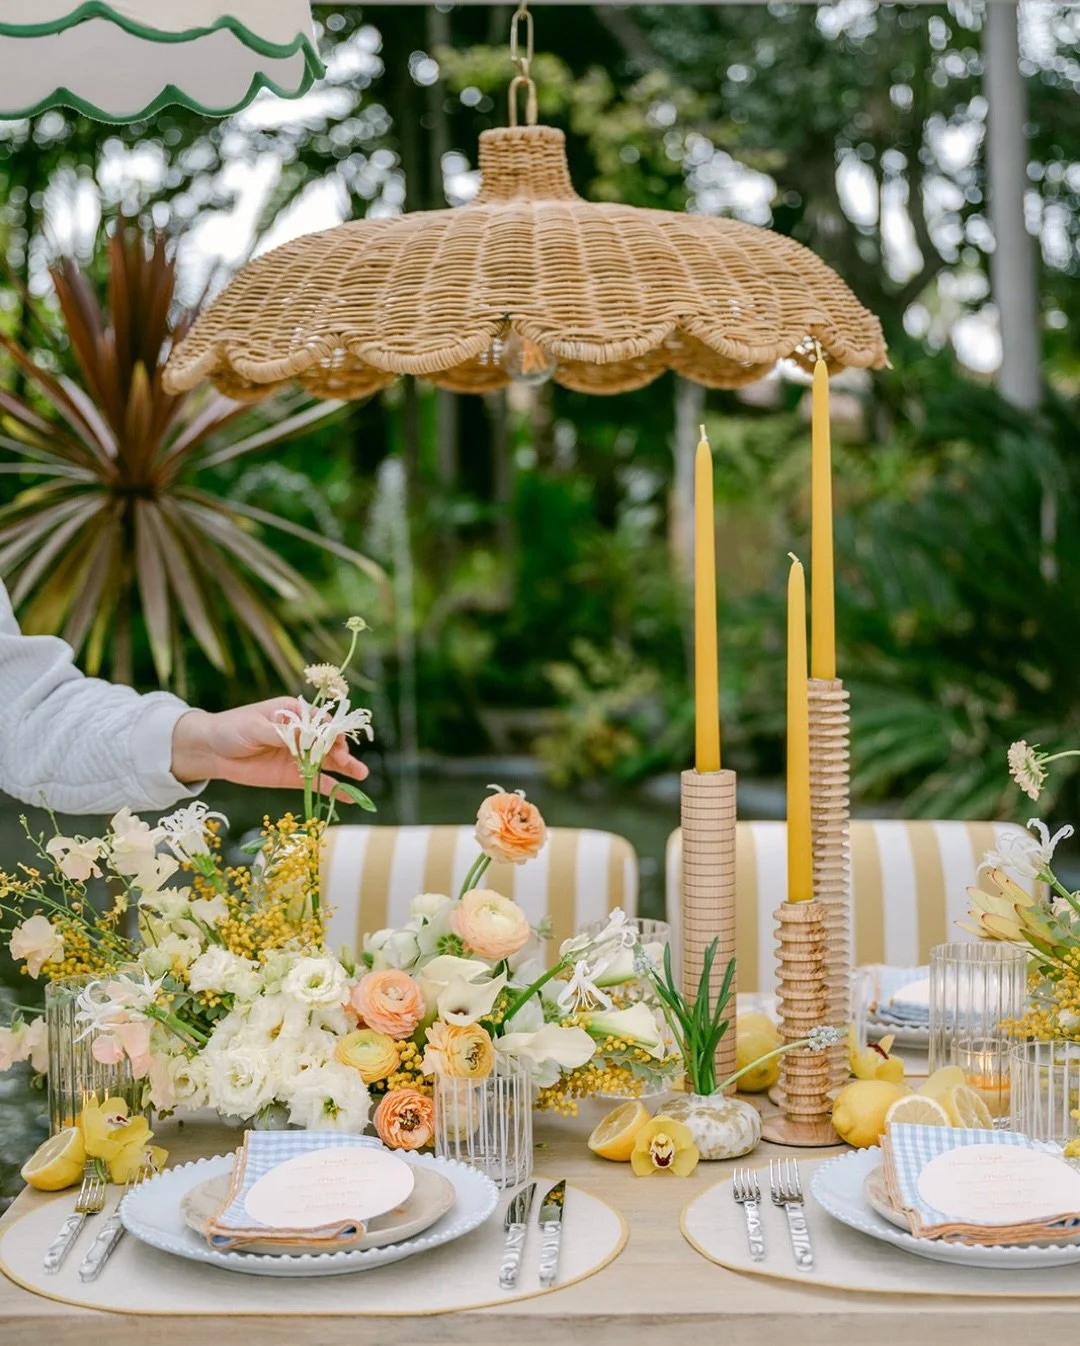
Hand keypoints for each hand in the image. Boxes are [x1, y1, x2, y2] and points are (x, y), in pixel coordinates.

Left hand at [170, 698, 368, 796]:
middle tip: (346, 759)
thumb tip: (305, 736)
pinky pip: (317, 782)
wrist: (211, 751)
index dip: (329, 729)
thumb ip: (280, 734)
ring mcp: (299, 755)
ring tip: (362, 774)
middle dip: (340, 749)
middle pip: (328, 741)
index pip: (319, 719)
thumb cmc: (231, 729)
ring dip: (345, 767)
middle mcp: (302, 733)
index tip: (333, 739)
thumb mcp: (254, 727)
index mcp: (293, 712)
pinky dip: (333, 788)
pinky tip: (349, 795)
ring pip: (328, 761)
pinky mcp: (293, 776)